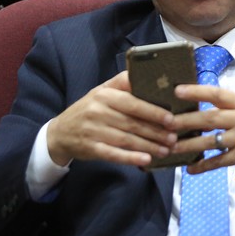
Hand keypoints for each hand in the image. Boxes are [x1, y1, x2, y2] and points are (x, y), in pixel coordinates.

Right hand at [47, 71, 173, 166]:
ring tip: (166, 150)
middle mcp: (98, 111)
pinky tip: (145, 160)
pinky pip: (113, 154)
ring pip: (126, 139)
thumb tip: (149, 75)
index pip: (133, 103)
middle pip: (132, 123)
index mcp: (104, 95)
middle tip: (174, 138)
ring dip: (149, 146)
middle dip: (156, 132)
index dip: (153, 111)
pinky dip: (130, 158)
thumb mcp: (102, 91)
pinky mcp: (90, 148)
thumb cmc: (89, 109)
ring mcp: (93, 130)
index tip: (171, 119)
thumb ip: (123, 84)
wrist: (60, 132)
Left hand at [171, 84, 234, 190]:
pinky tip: (190, 169)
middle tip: (166, 123)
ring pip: (212, 142)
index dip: (197, 92)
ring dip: (189, 145)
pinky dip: (203, 166)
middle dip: (187, 120)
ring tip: (171, 147)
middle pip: (211, 118)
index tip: (178, 91)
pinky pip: (218, 162)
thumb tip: (197, 108)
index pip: (218, 93)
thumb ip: (228, 109)